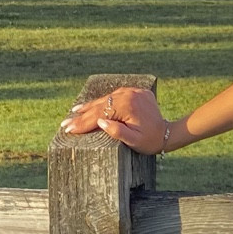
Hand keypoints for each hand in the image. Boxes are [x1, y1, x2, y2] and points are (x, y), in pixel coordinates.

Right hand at [60, 85, 188, 154]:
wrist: (167, 132)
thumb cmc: (151, 141)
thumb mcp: (135, 141)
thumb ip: (117, 132)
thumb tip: (100, 122)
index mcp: (126, 107)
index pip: (99, 115)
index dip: (83, 123)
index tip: (69, 129)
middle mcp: (127, 95)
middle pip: (99, 106)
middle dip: (81, 116)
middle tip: (65, 123)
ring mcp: (130, 92)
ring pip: (104, 100)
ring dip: (89, 107)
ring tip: (74, 113)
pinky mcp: (133, 92)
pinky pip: (113, 97)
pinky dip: (102, 102)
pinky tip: (92, 106)